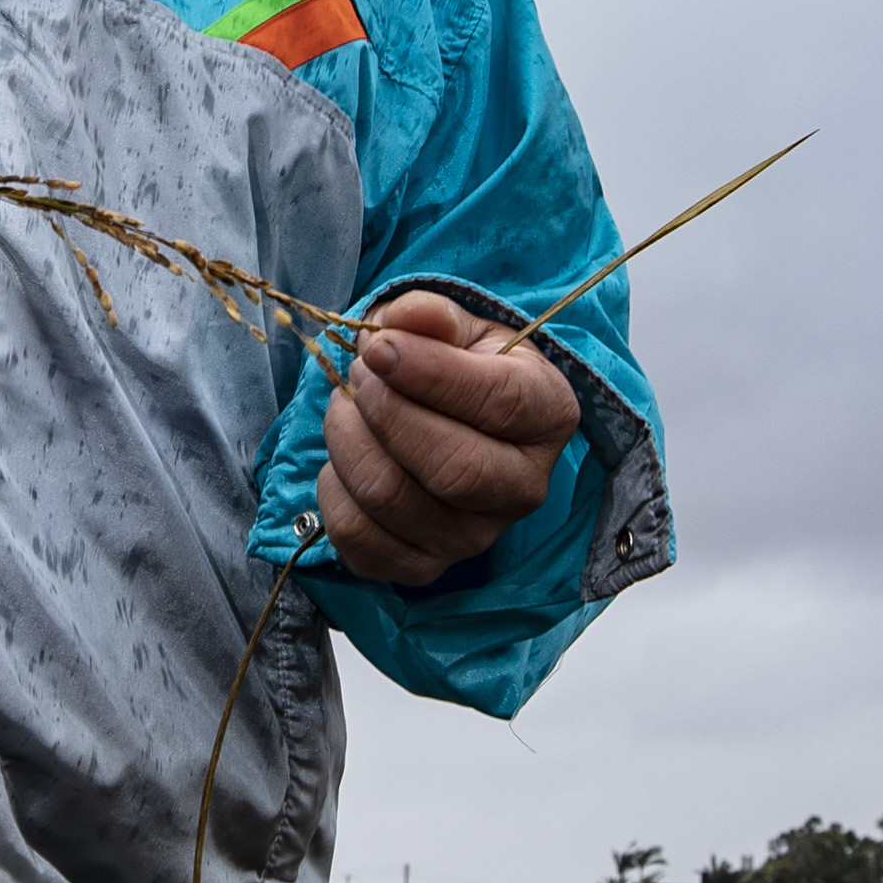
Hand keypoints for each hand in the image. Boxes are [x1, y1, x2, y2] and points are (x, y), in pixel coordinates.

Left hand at [315, 289, 577, 586]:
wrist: (450, 421)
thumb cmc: (460, 367)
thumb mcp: (458, 328)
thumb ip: (432, 316)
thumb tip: (400, 319)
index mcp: (548, 416)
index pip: (500, 403)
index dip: (430, 373)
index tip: (378, 348)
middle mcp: (523, 488)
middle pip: (451, 467)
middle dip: (385, 410)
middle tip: (360, 373)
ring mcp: (473, 537)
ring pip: (390, 497)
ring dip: (348, 437)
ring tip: (347, 403)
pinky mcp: (421, 566)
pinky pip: (356, 536)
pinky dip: (333, 486)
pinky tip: (348, 454)